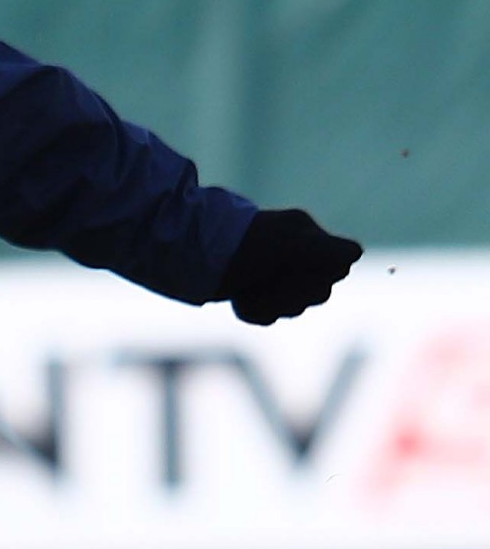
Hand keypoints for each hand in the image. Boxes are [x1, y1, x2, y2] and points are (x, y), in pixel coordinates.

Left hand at [218, 208, 361, 324]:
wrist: (192, 254)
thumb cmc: (245, 244)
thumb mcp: (289, 242)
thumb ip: (325, 249)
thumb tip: (357, 253)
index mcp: (307, 235)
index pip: (339, 265)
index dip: (323, 273)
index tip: (299, 267)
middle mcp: (294, 254)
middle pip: (318, 292)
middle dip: (293, 292)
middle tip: (268, 281)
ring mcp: (273, 275)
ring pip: (293, 306)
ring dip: (271, 302)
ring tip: (248, 290)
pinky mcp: (252, 292)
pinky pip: (267, 314)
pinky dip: (254, 309)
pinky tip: (240, 299)